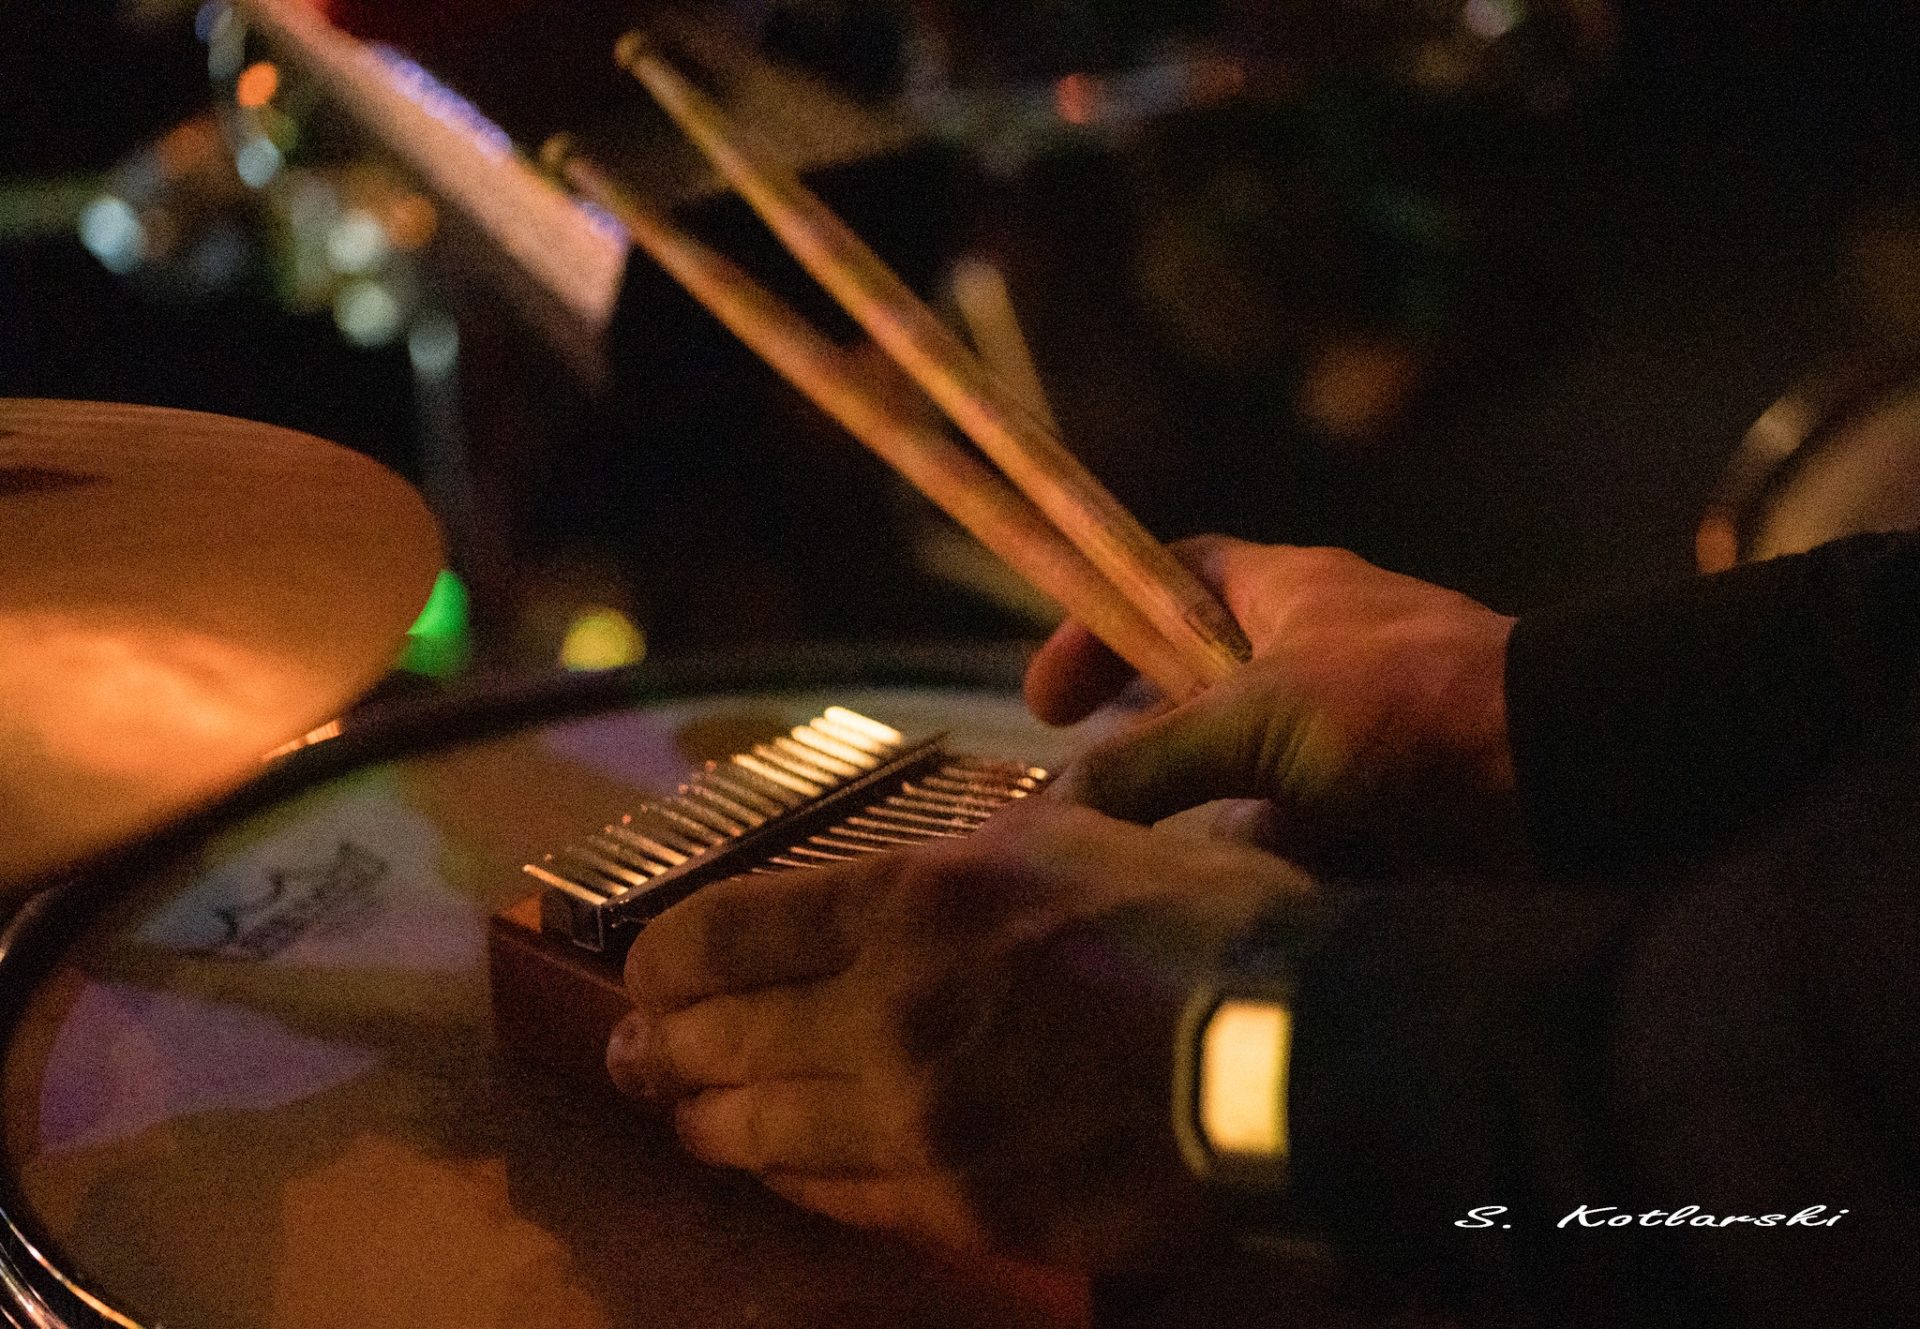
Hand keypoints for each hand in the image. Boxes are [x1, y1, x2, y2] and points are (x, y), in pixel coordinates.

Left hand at [606, 797, 1318, 1268]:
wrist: (1294, 1053)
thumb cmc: (1200, 918)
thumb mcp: (1076, 835)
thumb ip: (971, 857)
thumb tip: (922, 871)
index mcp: (910, 901)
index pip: (726, 931)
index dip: (664, 954)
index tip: (646, 966)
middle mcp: (889, 1012)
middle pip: (719, 1038)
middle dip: (657, 1044)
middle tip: (628, 1051)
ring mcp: (923, 1121)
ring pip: (762, 1131)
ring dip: (703, 1120)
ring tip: (677, 1114)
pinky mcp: (969, 1205)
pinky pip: (842, 1199)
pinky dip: (789, 1181)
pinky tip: (773, 1172)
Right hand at [1029, 537, 1518, 863]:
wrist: (1561, 775)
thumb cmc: (1405, 706)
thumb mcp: (1255, 718)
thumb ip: (1150, 758)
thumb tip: (1057, 802)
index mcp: (1287, 592)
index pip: (1170, 576)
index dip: (1099, 622)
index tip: (1047, 700)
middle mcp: (1314, 653)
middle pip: (1197, 694)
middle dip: (1158, 754)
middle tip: (1109, 800)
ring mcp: (1352, 733)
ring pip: (1243, 778)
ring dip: (1219, 817)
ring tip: (1205, 850)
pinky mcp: (1384, 806)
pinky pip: (1298, 833)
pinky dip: (1280, 858)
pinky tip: (1282, 877)